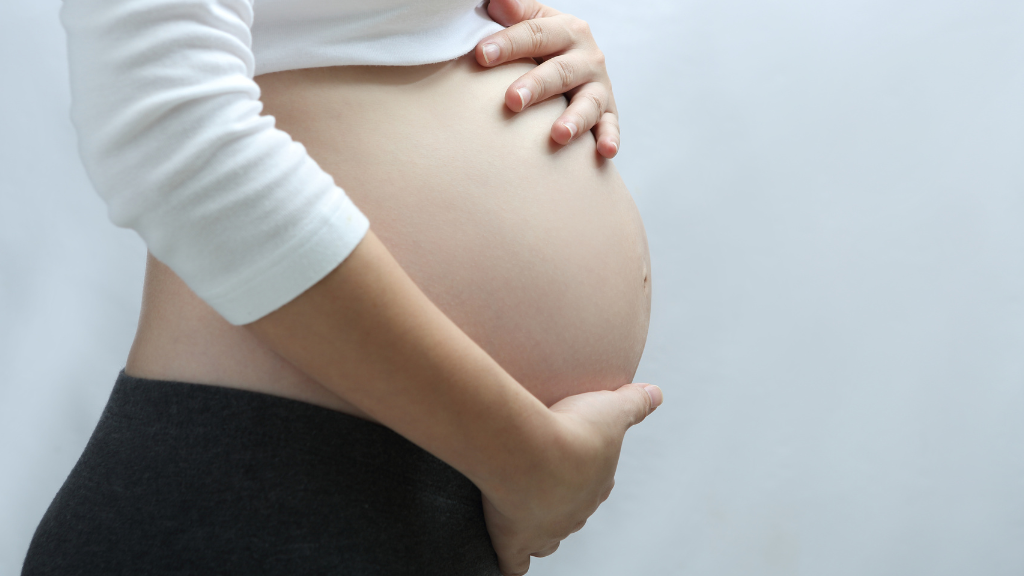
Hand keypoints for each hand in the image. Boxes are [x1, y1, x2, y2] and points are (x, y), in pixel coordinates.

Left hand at [476, 0, 620, 157]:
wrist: (577, 62)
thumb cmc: (544, 46)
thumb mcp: (533, 23)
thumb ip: (516, 12)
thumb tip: (497, 0)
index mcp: (567, 29)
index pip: (537, 34)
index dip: (509, 43)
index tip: (482, 55)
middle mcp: (588, 57)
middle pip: (561, 71)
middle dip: (537, 86)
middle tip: (512, 100)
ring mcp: (599, 87)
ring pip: (588, 102)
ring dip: (575, 119)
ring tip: (558, 135)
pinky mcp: (607, 113)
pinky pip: (610, 126)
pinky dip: (610, 138)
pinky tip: (605, 151)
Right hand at [479, 383, 663, 574]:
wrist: (531, 452)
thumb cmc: (570, 430)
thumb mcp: (611, 408)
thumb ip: (634, 401)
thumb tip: (656, 394)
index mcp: (596, 481)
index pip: (597, 483)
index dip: (586, 474)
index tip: (574, 459)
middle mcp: (574, 510)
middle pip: (571, 511)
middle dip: (560, 499)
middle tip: (543, 481)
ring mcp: (545, 529)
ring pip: (547, 540)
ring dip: (540, 529)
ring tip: (527, 516)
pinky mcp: (514, 539)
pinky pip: (515, 563)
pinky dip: (513, 561)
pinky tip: (509, 556)